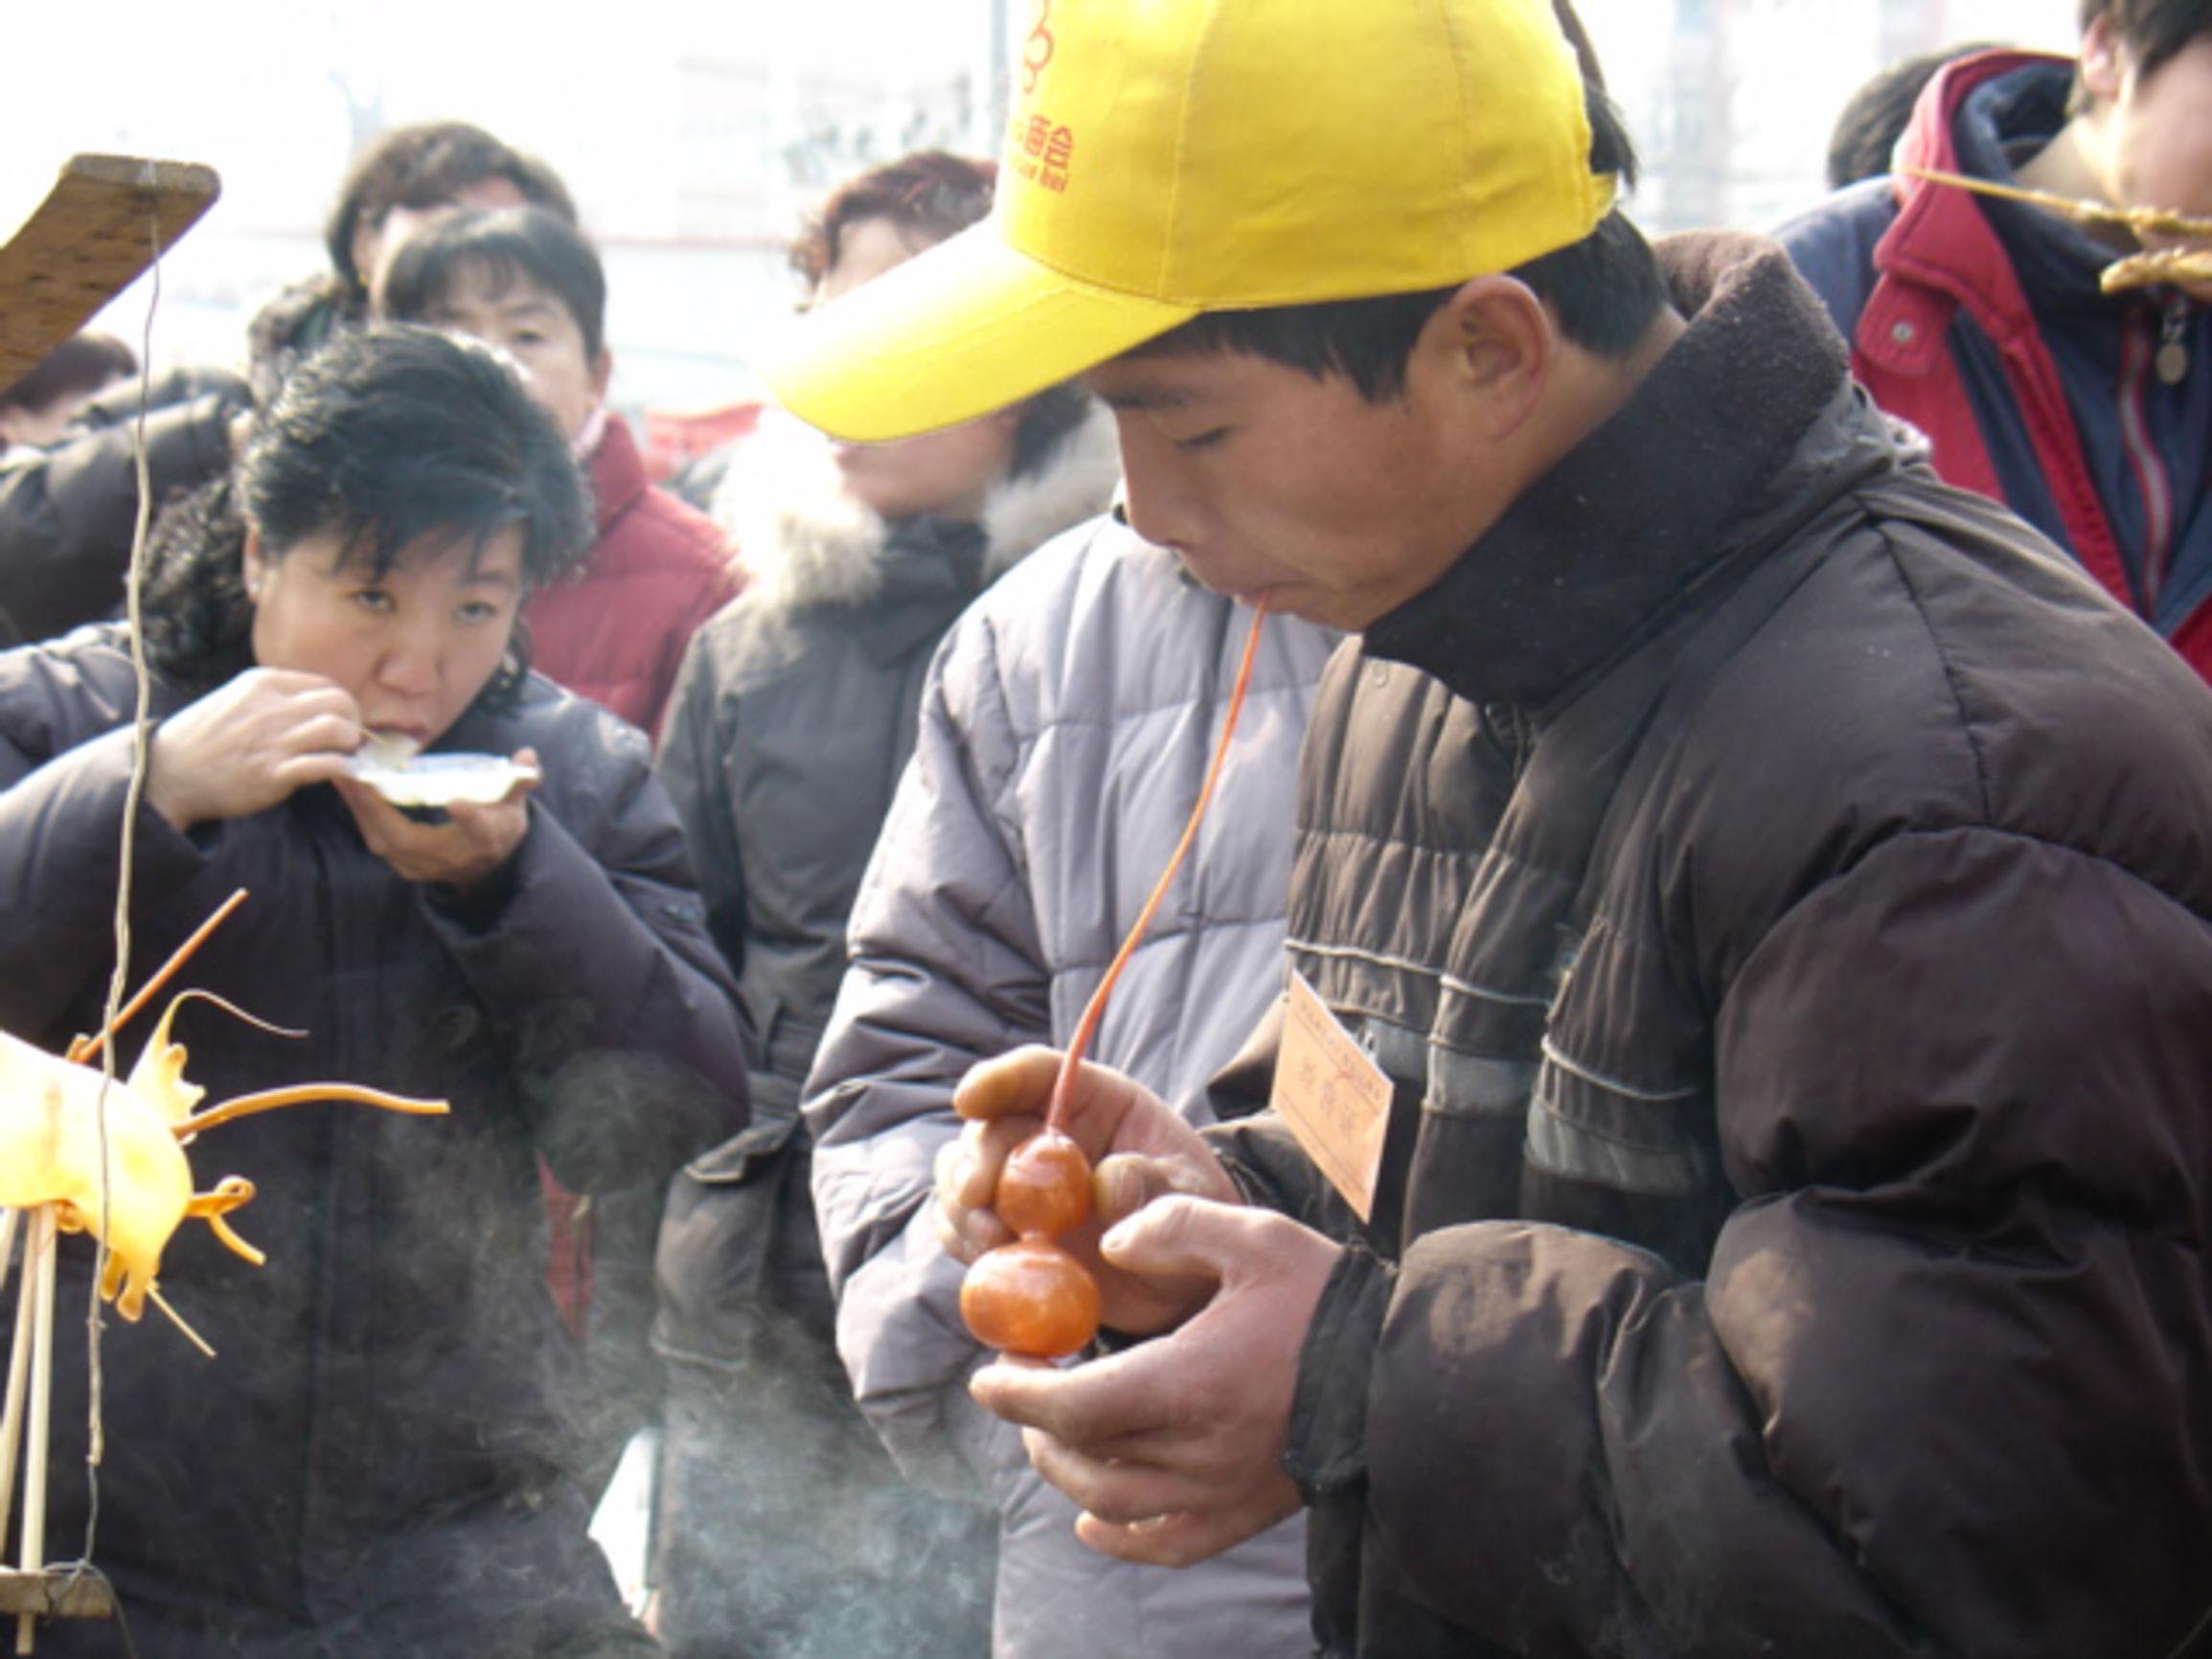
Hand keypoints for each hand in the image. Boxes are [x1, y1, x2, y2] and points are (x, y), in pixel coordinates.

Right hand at [147, 668, 362, 829]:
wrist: (167, 773)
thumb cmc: (202, 738)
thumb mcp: (235, 699)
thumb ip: (273, 697)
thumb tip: (315, 706)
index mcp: (262, 683)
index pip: (324, 685)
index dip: (339, 705)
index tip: (339, 721)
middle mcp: (270, 706)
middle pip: (339, 702)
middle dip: (353, 721)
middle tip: (349, 740)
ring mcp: (272, 740)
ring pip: (337, 728)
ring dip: (349, 743)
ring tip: (343, 754)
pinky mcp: (273, 773)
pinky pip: (325, 765)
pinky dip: (340, 768)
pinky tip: (337, 772)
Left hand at [331, 747, 537, 890]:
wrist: (485, 866)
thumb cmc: (498, 826)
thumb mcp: (515, 804)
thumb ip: (521, 779)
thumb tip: (528, 756)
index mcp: (484, 839)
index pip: (480, 830)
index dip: (471, 818)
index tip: (457, 803)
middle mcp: (451, 858)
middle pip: (408, 838)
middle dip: (377, 808)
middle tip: (353, 775)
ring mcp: (423, 866)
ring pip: (383, 840)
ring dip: (360, 810)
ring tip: (342, 777)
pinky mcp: (403, 864)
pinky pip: (376, 839)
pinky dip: (361, 815)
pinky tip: (348, 791)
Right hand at [935, 1046, 1239, 1336]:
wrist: (1187, 1278)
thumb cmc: (1193, 1214)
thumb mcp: (1192, 1193)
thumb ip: (1154, 1181)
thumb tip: (1106, 1184)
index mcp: (1094, 1102)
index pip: (1035, 1073)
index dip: (997, 1078)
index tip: (969, 1099)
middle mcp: (1045, 1136)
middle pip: (987, 1128)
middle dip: (973, 1159)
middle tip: (978, 1196)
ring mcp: (1020, 1186)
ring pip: (962, 1177)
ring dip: (962, 1206)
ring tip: (992, 1239)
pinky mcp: (1007, 1234)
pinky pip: (963, 1230)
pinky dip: (964, 1243)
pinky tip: (988, 1259)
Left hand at [969, 1195, 1340, 1566]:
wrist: (1406, 1374)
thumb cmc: (1325, 1300)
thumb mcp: (1252, 1235)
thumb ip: (1174, 1226)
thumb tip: (1114, 1244)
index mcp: (1189, 1383)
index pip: (1074, 1406)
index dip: (1019, 1395)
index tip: (989, 1375)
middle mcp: (1195, 1452)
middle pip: (1082, 1456)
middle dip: (1036, 1422)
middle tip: (1023, 1385)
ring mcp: (1219, 1493)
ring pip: (1110, 1501)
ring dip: (1066, 1469)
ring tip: (1053, 1431)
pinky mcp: (1243, 1514)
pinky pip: (1162, 1546)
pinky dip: (1117, 1538)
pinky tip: (1091, 1517)